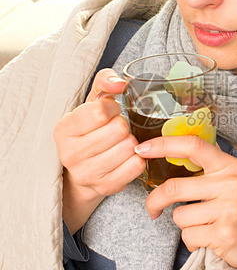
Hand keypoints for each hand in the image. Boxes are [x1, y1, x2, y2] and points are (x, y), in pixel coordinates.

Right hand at [54, 68, 145, 233]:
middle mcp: (70, 154)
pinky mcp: (105, 187)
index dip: (112, 108)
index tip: (110, 112)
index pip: (100, 111)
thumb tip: (120, 84)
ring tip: (121, 143)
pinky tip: (127, 157)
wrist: (83, 171)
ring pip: (129, 147)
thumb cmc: (90, 130)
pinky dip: (138, 158)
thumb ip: (105, 82)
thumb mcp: (92, 102)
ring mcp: (87, 173)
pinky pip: (136, 166)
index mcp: (64, 129)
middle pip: (118, 129)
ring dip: (131, 141)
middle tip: (117, 130)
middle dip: (123, 125)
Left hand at [136, 135, 236, 269]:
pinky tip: (209, 241)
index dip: (163, 144)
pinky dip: (192, 242)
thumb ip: (210, 167)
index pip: (192, 145)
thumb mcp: (235, 181)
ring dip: (184, 226)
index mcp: (229, 166)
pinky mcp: (224, 234)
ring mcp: (228, 209)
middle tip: (152, 209)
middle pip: (174, 188)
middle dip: (155, 201)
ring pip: (179, 216)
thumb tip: (176, 150)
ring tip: (203, 228)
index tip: (141, 148)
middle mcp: (230, 184)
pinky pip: (188, 236)